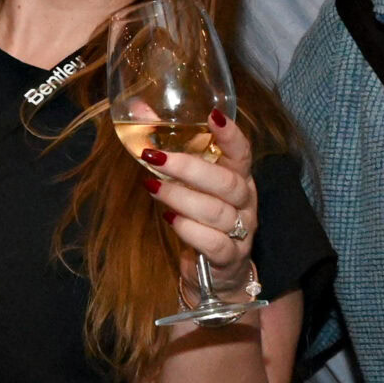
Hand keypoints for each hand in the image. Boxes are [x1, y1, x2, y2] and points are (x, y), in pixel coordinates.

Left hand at [139, 112, 259, 302]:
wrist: (219, 275)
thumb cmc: (201, 218)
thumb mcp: (190, 184)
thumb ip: (169, 148)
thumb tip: (138, 108)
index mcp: (239, 178)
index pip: (242, 152)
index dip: (230, 134)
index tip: (212, 116)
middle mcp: (245, 202)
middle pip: (226, 182)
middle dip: (189, 168)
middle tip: (154, 158)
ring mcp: (241, 231)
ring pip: (216, 211)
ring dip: (180, 197)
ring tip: (152, 186)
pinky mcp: (229, 258)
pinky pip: (213, 243)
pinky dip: (189, 230)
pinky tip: (170, 220)